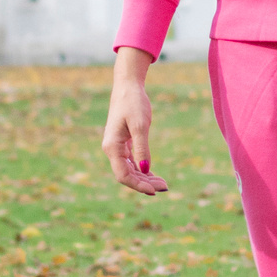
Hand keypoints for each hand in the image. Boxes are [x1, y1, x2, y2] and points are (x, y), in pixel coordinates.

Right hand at [102, 46, 165, 195]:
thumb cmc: (133, 103)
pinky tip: (153, 175)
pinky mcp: (124, 143)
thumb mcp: (140, 125)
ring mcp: (117, 147)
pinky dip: (143, 170)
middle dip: (145, 183)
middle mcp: (111, 150)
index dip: (138, 185)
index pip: (123, 175)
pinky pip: (132, 162)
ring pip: (130, 170)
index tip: (155, 191)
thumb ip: (142, 148)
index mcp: (112, 147)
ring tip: (163, 184)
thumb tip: (146, 170)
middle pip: (127, 175)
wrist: (128, 86)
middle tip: (165, 187)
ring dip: (145, 178)